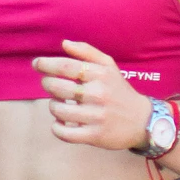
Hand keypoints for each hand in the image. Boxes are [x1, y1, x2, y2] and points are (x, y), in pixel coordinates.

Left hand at [34, 41, 149, 149]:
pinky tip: (62, 123)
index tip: (37, 64)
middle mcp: (97, 94)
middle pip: (57, 87)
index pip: (65, 66)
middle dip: (47, 84)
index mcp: (100, 75)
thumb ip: (87, 52)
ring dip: (53, 106)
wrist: (142, 121)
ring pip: (58, 110)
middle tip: (49, 84)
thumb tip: (64, 43)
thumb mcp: (109, 67)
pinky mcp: (94, 135)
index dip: (46, 64)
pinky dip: (57, 127)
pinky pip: (64, 132)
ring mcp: (95, 116)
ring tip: (60, 104)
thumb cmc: (120, 91)